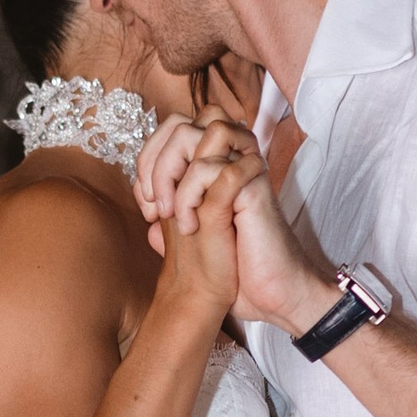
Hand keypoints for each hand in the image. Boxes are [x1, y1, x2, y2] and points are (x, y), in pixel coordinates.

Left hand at [141, 117, 254, 315]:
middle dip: (155, 160)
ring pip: (204, 131)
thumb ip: (174, 228)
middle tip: (155, 205)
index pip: (171, 131)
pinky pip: (218, 168)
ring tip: (170, 213)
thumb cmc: (238, 272)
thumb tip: (149, 225)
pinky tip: (190, 225)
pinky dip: (191, 195)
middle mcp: (231, 160)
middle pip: (183, 122)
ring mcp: (244, 169)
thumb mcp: (194, 246)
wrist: (268, 294)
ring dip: (173, 171)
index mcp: (214, 167)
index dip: (148, 160)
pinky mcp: (254, 186)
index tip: (148, 207)